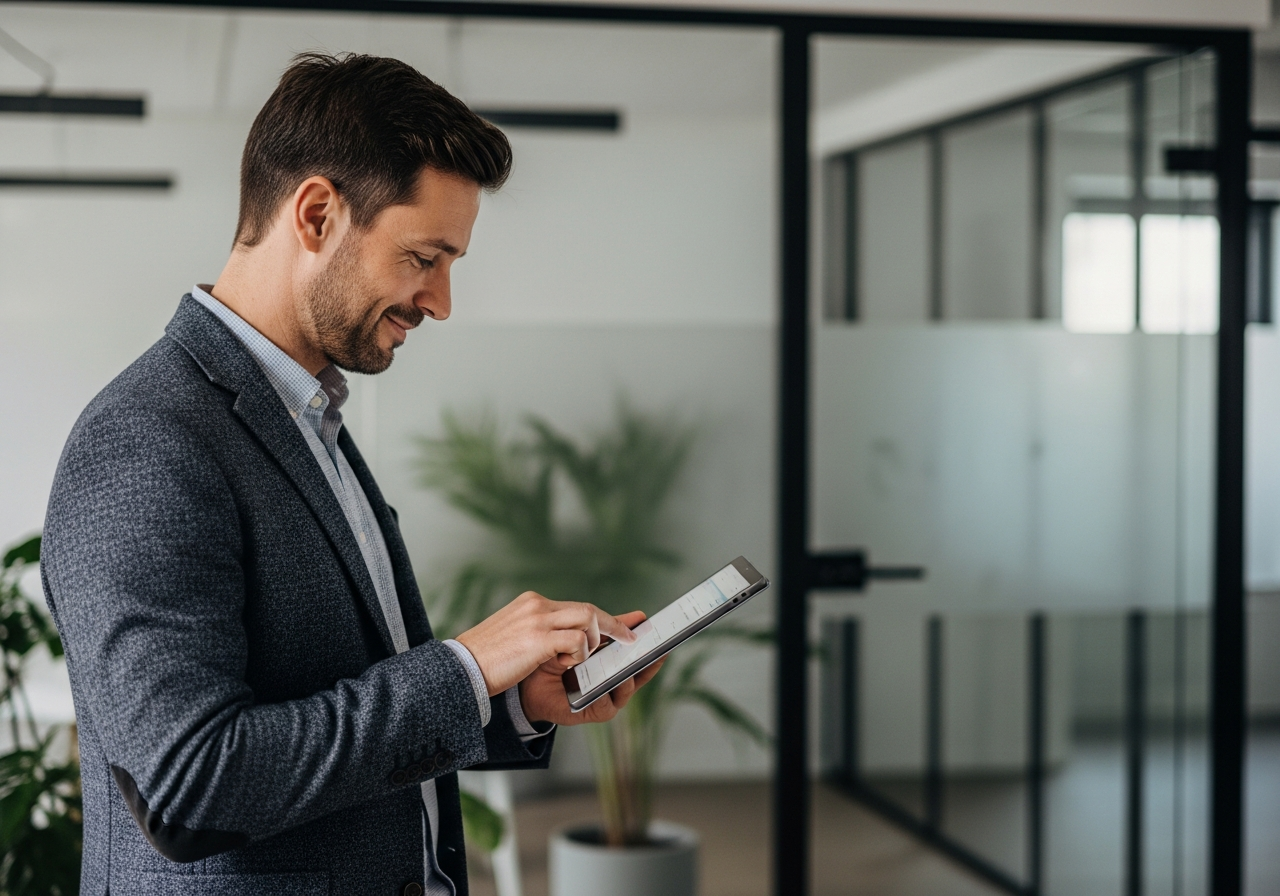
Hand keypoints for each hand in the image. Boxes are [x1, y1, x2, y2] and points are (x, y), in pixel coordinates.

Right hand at [455, 591, 637, 695]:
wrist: (460, 669)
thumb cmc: (485, 659)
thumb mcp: (514, 635)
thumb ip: (538, 630)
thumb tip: (563, 641)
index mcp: (532, 604)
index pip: (575, 607)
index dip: (601, 618)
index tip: (620, 626)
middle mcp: (537, 606)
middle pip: (588, 609)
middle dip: (613, 625)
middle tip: (630, 638)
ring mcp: (538, 620)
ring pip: (587, 620)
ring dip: (591, 643)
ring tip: (578, 661)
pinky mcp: (538, 638)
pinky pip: (576, 641)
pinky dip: (579, 654)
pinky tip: (564, 665)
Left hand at [517, 610, 666, 725]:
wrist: (526, 681)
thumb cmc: (554, 658)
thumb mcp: (583, 638)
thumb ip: (608, 629)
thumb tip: (640, 616)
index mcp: (612, 662)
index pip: (639, 655)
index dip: (653, 648)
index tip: (665, 636)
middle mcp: (612, 680)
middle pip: (639, 672)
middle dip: (650, 661)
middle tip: (659, 649)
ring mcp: (604, 695)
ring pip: (626, 687)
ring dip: (630, 676)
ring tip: (632, 664)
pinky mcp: (593, 710)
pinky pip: (608, 703)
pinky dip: (611, 694)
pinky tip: (611, 683)